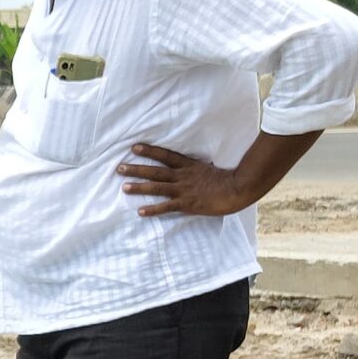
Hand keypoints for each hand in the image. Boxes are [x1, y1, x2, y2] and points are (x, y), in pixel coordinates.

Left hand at [118, 142, 249, 217]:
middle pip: (156, 171)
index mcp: (189, 166)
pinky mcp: (187, 203)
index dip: (149, 151)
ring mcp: (184, 190)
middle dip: (137, 169)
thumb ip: (196, 168)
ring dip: (140, 187)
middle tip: (119, 168)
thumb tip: (189, 167)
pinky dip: (153, 209)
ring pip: (157, 187)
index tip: (134, 147)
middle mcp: (183, 176)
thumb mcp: (209, 169)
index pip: (166, 155)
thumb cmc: (227, 179)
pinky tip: (140, 211)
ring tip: (124, 187)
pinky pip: (167, 207)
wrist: (238, 188)